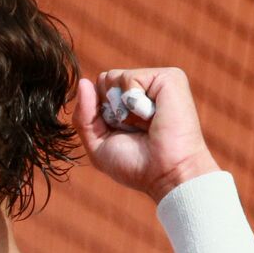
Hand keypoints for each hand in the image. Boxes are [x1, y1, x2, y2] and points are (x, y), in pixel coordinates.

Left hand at [73, 67, 220, 201]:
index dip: (97, 114)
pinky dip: (133, 101)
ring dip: (120, 108)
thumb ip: (84, 115)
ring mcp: (157, 82)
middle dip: (107, 109)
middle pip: (103, 80)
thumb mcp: (97, 144)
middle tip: (132, 129)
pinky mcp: (170, 78)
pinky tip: (152, 115)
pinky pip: (130, 78)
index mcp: (129, 102)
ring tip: (144, 123)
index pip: (96, 90)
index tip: (120, 133)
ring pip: (113, 77)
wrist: (166, 174)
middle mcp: (144, 89)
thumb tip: (83, 82)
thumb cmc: (135, 165)